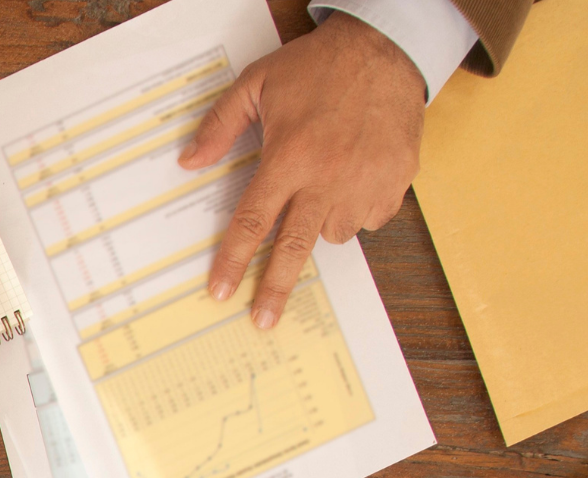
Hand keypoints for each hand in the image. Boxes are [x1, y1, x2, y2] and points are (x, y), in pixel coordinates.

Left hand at [181, 14, 422, 329]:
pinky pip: (371, 217)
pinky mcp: (398, 180)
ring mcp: (366, 182)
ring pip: (335, 232)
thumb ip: (220, 125)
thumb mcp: (259, 83)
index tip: (220, 291)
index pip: (253, 222)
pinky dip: (359, 208)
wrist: (388, 47)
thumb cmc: (321, 66)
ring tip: (322, 187)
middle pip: (294, 248)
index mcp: (290, 158)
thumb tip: (189, 163)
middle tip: (262, 321)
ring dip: (323, 223)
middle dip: (274, 289)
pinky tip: (354, 179)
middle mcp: (327, 178)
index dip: (233, 261)